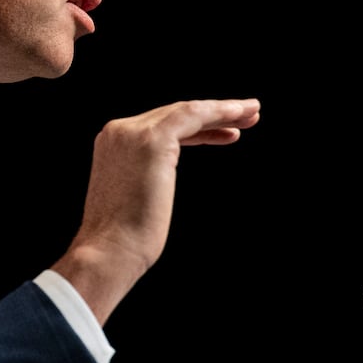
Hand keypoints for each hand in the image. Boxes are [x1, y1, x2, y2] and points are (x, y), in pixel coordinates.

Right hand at [53, 97, 260, 321]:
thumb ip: (146, 179)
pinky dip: (219, 111)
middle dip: (215, 114)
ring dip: (223, 110)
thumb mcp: (135, 199)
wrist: (110, 252)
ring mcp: (134, 133)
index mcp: (114, 145)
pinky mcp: (152, 139)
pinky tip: (240, 115)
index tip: (228, 132)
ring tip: (253, 112)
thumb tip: (158, 183)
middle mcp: (120, 131)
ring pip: (187, 111)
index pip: (163, 126)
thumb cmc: (124, 239)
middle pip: (176, 114)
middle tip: (248, 116)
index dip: (199, 128)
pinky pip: (193, 114)